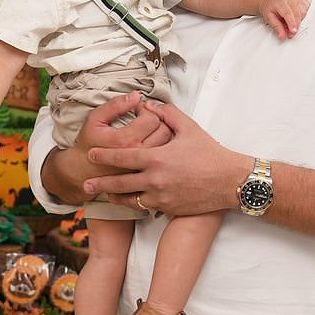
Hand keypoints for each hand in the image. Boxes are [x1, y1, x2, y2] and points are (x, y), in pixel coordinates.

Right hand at [42, 92, 173, 203]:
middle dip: (156, 119)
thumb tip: (135, 96)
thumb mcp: (95, 119)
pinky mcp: (145, 172)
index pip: (152, 118)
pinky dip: (163, 146)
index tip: (138, 109)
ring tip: (148, 129)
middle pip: (164, 130)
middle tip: (144, 117)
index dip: (146, 109)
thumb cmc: (88, 145)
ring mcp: (144, 165)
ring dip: (162, 132)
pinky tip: (151, 142)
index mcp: (126, 139)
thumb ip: (115, 105)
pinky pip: (163, 156)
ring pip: (167, 144)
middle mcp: (138, 154)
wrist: (83, 170)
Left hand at [83, 100, 250, 215]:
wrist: (229, 182)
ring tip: (103, 195)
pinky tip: (127, 201)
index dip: (103, 156)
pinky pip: (145, 207)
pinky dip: (134, 203)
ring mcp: (161, 197)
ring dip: (114, 196)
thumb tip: (146, 106)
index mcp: (156, 157)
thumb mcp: (189, 127)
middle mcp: (155, 179)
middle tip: (85, 184)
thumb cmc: (210, 152)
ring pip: (129, 199)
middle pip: (119, 182)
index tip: (90, 155)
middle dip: (100, 183)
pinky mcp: (168, 208)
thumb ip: (165, 114)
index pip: (122, 156)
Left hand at [258, 0, 309, 38]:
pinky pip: (307, 9)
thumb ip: (276, 27)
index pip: (288, 13)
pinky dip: (304, 16)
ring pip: (304, 12)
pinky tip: (297, 18)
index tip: (293, 32)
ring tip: (291, 23)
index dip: (292, 23)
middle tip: (290, 33)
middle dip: (296, 25)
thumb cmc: (270, 8)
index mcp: (280, 2)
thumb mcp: (269, 18)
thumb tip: (282, 36)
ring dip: (300, 21)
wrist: (271, 0)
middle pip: (298, 13)